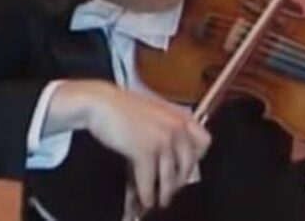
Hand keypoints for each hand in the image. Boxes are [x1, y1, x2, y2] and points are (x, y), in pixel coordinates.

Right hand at [82, 83, 210, 209]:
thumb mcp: (154, 113)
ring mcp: (162, 139)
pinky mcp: (145, 150)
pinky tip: (145, 199)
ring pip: (170, 176)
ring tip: (161, 201)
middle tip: (172, 189)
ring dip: (165, 193)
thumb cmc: (122, 106)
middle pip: (188, 163)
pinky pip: (149, 179)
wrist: (101, 102)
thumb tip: (169, 156)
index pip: (204, 141)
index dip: (197, 158)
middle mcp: (177, 127)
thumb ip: (167, 130)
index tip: (188, 167)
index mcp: (181, 116)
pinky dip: (147, 193)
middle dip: (180, 180)